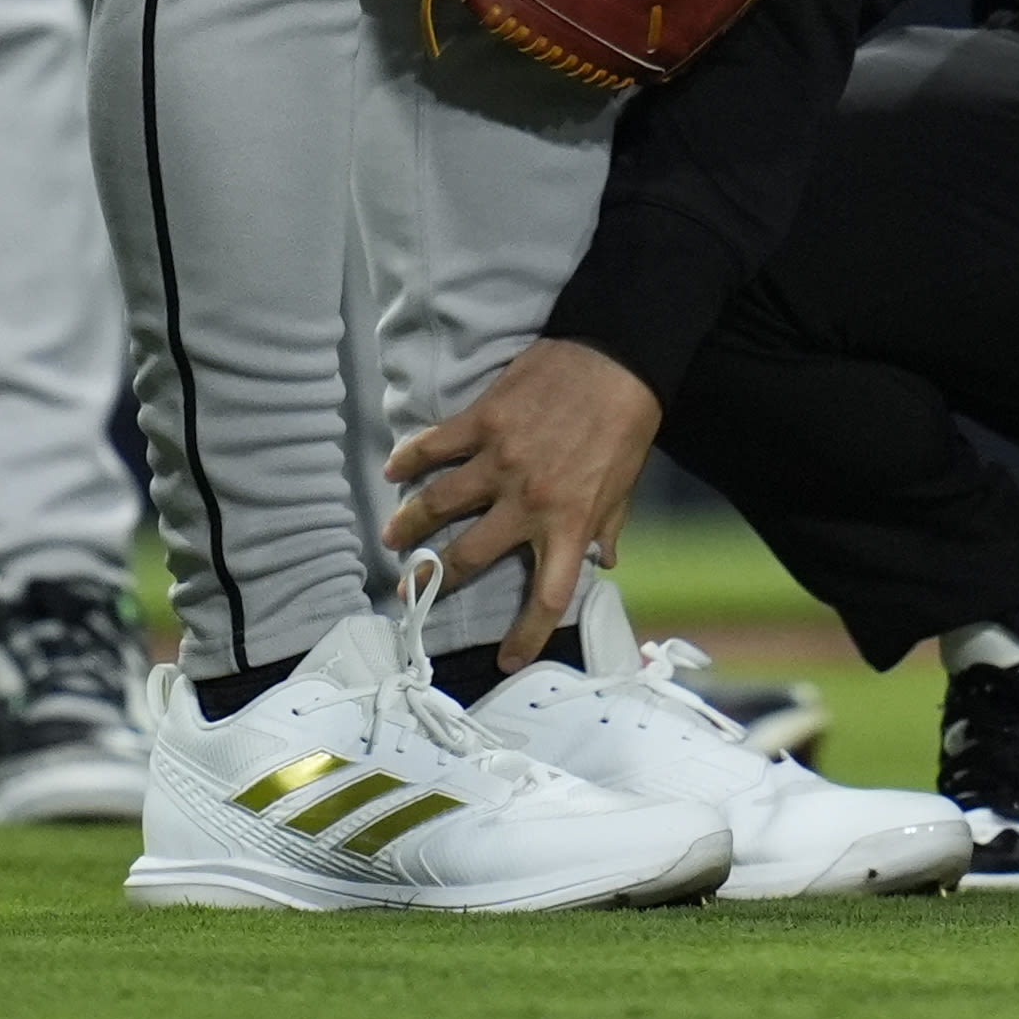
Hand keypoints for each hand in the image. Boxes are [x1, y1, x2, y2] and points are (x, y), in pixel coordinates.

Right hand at [383, 337, 663, 670]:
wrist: (617, 357)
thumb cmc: (626, 425)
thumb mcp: (624, 487)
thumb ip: (606, 528)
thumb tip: (601, 562)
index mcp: (570, 522)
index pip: (547, 596)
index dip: (525, 635)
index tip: (507, 661)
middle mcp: (529, 499)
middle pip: (469, 556)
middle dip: (433, 581)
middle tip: (409, 591)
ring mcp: (501, 458)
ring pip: (439, 503)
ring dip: (409, 524)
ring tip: (392, 537)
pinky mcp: (484, 419)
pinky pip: (436, 446)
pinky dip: (411, 458)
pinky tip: (394, 469)